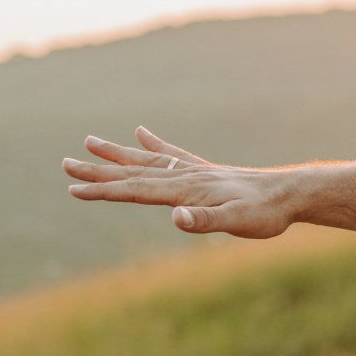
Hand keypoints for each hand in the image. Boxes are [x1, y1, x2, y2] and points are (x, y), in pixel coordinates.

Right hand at [63, 126, 294, 238]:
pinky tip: (141, 133)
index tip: (72, 190)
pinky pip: (173, 154)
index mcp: (185, 191)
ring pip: (147, 160)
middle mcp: (185, 176)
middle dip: (99, 170)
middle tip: (65, 163)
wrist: (291, 194)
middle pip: (133, 172)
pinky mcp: (206, 172)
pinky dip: (154, 145)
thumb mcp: (237, 223)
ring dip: (117, 153)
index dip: (103, 191)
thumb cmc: (264, 213)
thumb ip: (206, 222)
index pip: (136, 191)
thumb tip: (176, 219)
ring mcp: (195, 171)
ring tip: (90, 140)